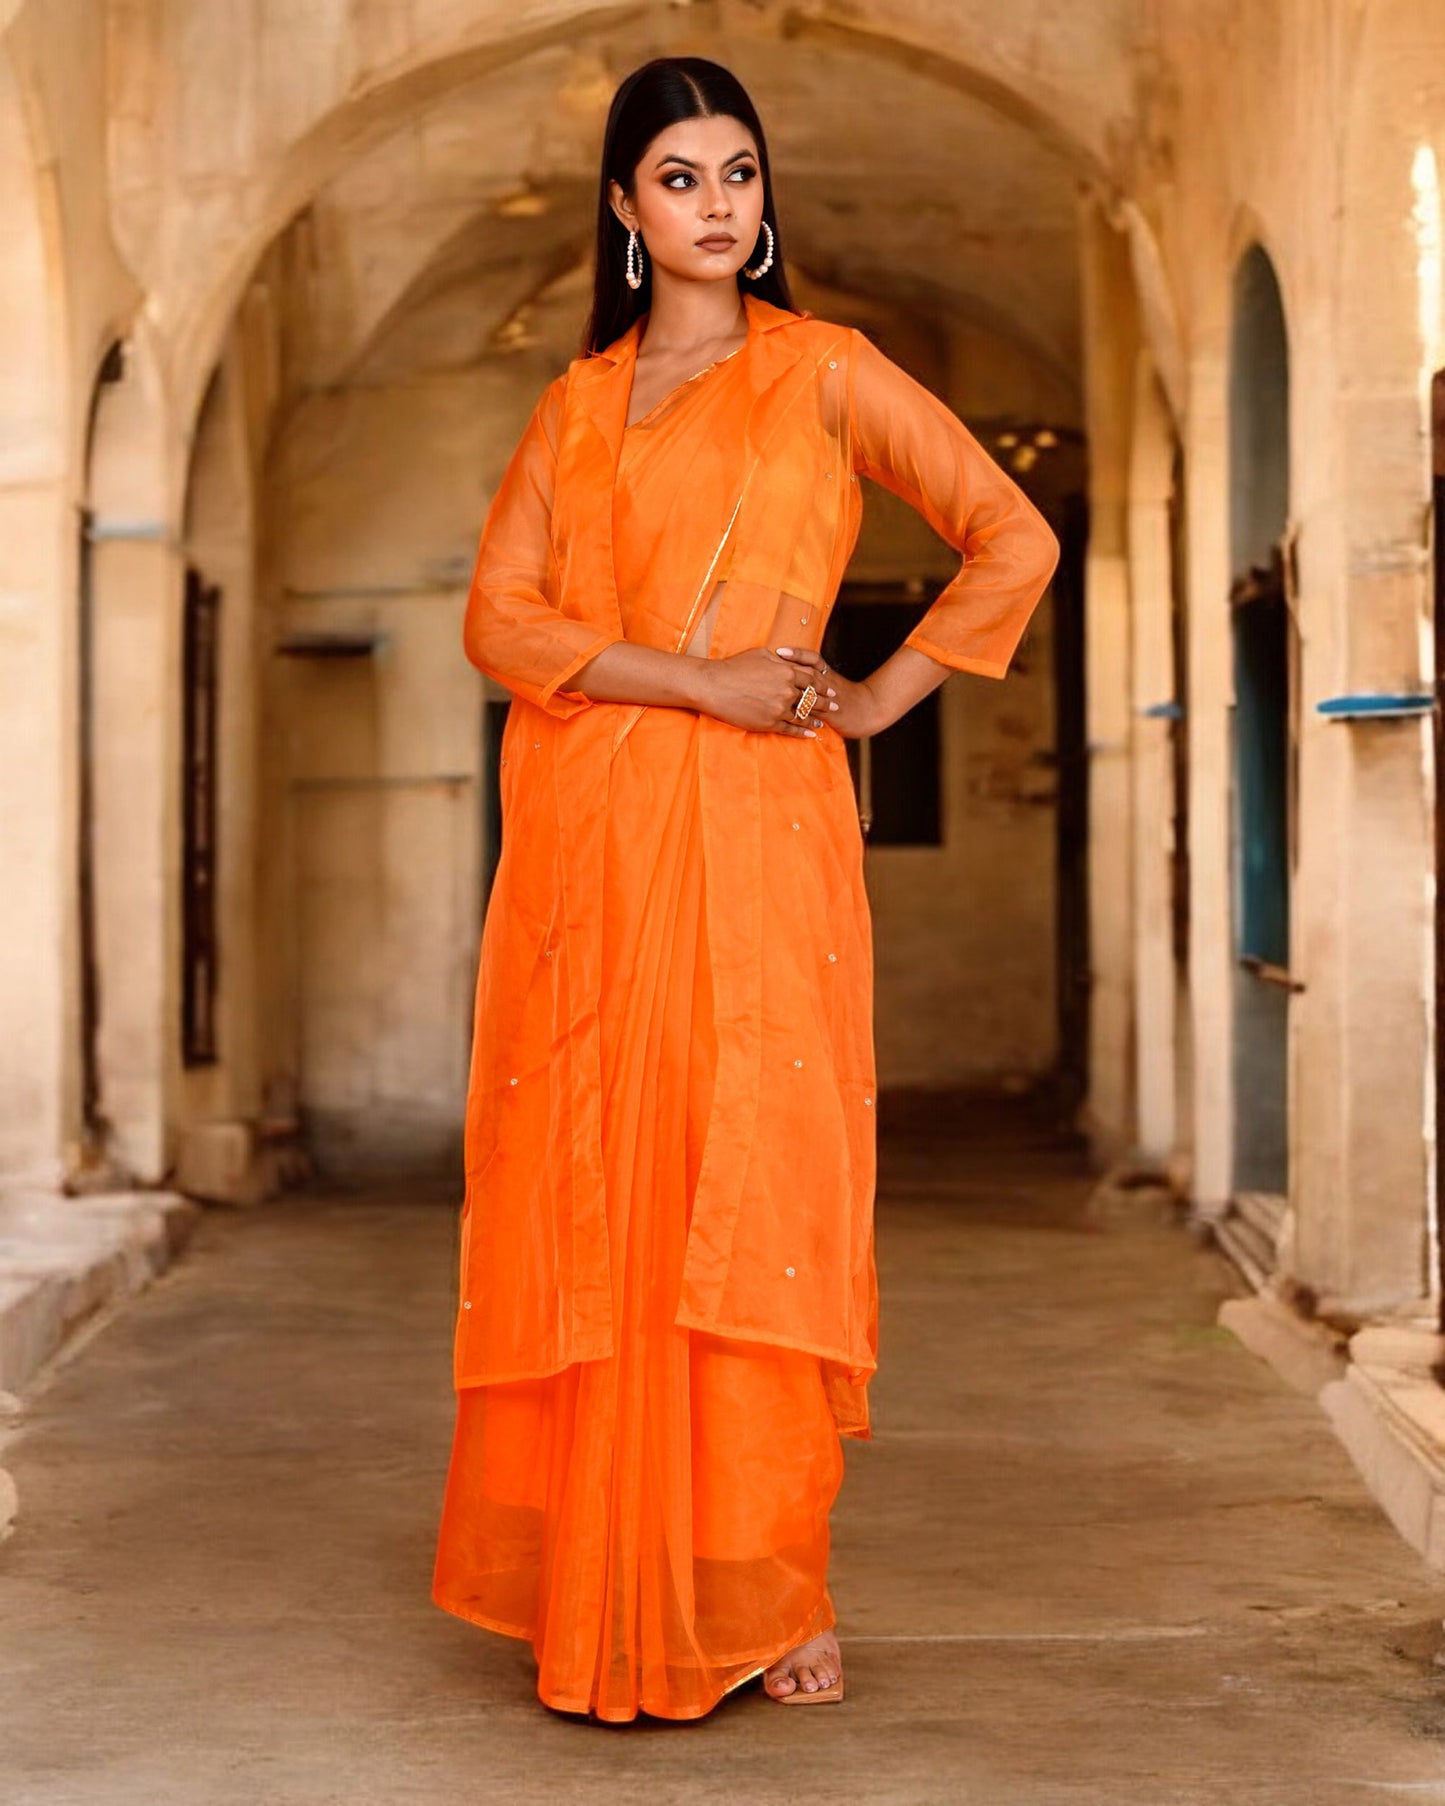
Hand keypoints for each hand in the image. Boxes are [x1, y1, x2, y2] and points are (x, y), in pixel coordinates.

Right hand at [692, 646, 832, 737]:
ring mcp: (778, 709)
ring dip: (815, 720)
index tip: (831, 691)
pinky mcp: (769, 723)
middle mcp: (787, 691)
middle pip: (812, 698)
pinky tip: (810, 735)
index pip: (812, 680)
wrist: (714, 686)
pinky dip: (802, 733)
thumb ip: (781, 659)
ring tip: (822, 723)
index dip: (823, 686)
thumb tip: (792, 660)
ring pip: (803, 716)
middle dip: (825, 703)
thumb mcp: (762, 654)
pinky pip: (790, 729)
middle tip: (835, 707)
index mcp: (787, 672)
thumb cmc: (735, 667)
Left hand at [771, 647, 882, 739]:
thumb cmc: (846, 697)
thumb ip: (816, 675)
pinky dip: (798, 710)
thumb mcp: (833, 682)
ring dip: (790, 688)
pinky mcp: (828, 714)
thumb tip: (793, 668)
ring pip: (808, 691)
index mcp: (827, 674)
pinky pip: (811, 711)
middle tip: (770, 665)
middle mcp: (826, 683)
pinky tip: (784, 711)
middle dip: (788, 668)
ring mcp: (827, 699)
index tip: (779, 650)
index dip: (796, 654)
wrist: (868, 711)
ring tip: (774, 686)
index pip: (811, 659)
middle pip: (806, 672)